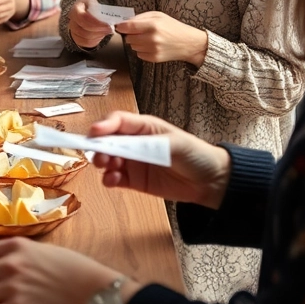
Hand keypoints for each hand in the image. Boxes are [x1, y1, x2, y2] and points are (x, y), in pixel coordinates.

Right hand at [68, 0, 112, 49]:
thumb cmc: (93, 8)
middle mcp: (72, 19)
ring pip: (85, 37)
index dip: (96, 22)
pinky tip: (100, 36)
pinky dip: (95, 41)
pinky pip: (85, 43)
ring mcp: (72, 30)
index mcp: (77, 8)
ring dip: (98, 36)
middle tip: (110, 29)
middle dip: (99, 30)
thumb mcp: (97, 4)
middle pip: (84, 29)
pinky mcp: (76, 38)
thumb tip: (113, 18)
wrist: (87, 13)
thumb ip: (102, 10)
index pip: (83, 17)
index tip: (108, 24)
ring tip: (107, 32)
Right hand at [88, 110, 230, 207]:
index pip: (117, 121)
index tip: (94, 132)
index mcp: (143, 127)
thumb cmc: (194, 154)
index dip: (104, 125)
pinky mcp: (134, 181)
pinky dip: (109, 179)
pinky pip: (114, 179)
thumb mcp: (174, 143)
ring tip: (108, 168)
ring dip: (102, 162)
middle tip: (100, 155)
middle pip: (107, 140)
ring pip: (107, 159)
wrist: (210, 182)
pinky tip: (113, 181)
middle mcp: (134, 142)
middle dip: (99, 146)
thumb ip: (148, 144)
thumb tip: (124, 143)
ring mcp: (132, 162)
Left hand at [116, 12, 208, 66]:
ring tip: (147, 39)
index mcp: (153, 25)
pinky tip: (151, 46)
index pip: (128, 27)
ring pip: (133, 47)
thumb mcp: (159, 15)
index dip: (121, 27)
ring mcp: (153, 50)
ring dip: (136, 42)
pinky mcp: (154, 58)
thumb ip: (141, 17)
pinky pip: (139, 54)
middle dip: (130, 35)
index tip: (118, 26)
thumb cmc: (174, 27)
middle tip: (138, 32)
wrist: (189, 43)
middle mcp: (151, 38)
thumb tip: (126, 22)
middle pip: (128, 38)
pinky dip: (142, 50)